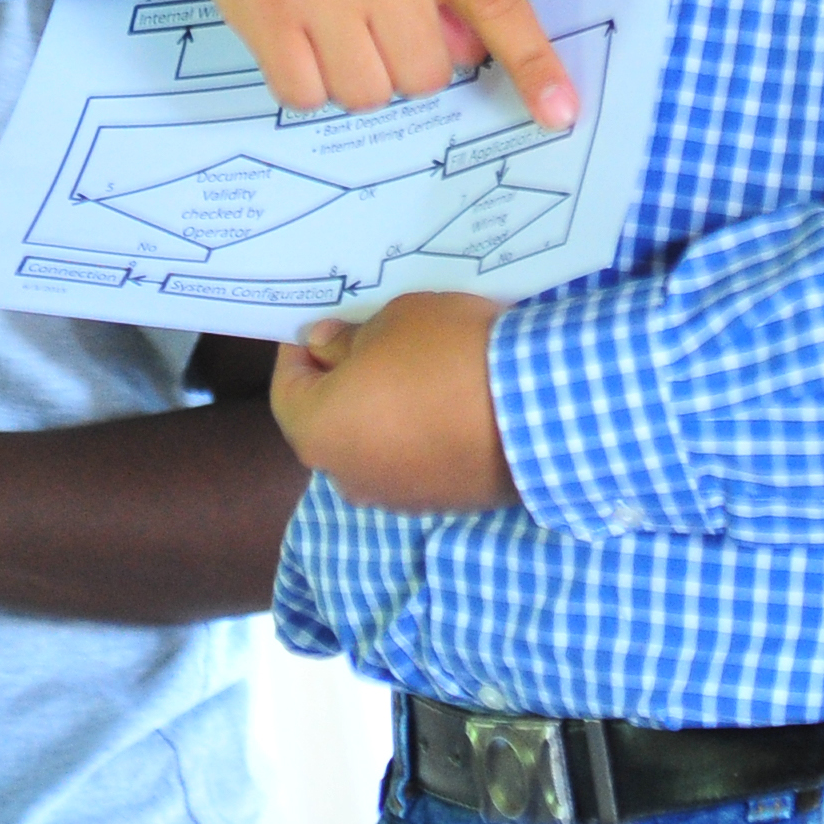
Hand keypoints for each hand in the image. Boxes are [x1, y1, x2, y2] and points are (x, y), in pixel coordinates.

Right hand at [157, 0, 579, 125]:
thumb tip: (469, 46)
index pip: (492, 1)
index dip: (533, 63)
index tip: (560, 114)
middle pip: (424, 73)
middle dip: (410, 62)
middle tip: (382, 24)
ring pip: (366, 93)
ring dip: (358, 75)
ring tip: (335, 26)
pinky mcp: (262, 15)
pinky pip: (304, 93)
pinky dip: (308, 81)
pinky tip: (299, 38)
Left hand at [270, 293, 516, 511]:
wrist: (537, 408)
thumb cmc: (446, 355)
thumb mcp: (391, 321)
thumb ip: (347, 338)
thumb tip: (326, 347)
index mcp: (318, 433)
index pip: (286, 390)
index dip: (298, 352)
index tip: (322, 324)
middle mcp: (346, 478)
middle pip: (328, 423)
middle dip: (341, 382)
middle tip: (367, 339)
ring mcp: (395, 497)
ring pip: (370, 446)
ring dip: (378, 411)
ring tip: (411, 369)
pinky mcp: (440, 503)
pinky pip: (410, 462)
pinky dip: (414, 434)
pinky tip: (443, 401)